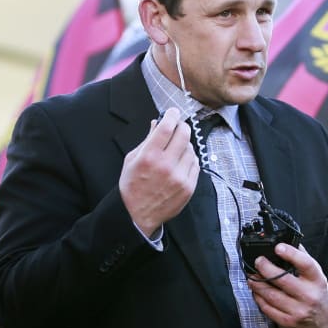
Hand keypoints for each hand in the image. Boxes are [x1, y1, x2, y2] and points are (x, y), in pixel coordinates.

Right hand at [119, 107, 198, 236]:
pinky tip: (180, 163)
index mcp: (149, 156)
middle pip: (184, 134)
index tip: (173, 112)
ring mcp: (179, 177)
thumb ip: (147, 140)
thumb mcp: (132, 159)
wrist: (137, 215)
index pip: (167, 127)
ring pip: (191, 149)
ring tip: (175, 150)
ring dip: (185, 145)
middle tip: (177, 127)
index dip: (172, 115)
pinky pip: (196, 164)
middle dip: (181, 127)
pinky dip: (189, 160)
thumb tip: (157, 123)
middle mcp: (166, 166)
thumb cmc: (132, 186)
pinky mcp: (188, 187)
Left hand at [247, 244, 327, 327]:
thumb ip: (302, 259)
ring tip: (252, 276)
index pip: (306, 264)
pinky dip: (258, 297)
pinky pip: (267, 308)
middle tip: (258, 261)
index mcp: (317, 281)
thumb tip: (287, 241)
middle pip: (282, 279)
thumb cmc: (316, 294)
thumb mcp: (316, 276)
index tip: (278, 247)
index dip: (291, 254)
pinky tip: (256, 291)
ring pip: (271, 294)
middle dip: (265, 268)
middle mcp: (309, 296)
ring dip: (257, 283)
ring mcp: (298, 311)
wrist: (324, 323)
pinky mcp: (287, 322)